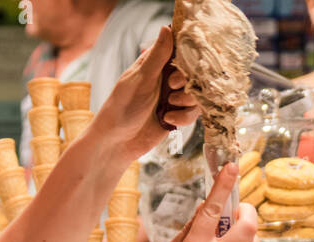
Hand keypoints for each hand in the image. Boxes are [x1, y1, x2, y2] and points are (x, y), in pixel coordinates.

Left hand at [92, 26, 199, 160]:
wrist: (117, 142)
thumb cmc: (122, 106)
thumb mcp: (141, 78)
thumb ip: (157, 56)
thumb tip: (167, 28)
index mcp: (155, 63)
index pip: (179, 49)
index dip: (187, 54)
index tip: (184, 61)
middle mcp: (166, 78)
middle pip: (193, 72)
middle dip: (186, 79)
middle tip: (172, 85)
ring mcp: (173, 97)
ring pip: (196, 93)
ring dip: (186, 99)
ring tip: (169, 105)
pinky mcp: (177, 116)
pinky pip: (193, 113)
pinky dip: (183, 117)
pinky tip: (167, 120)